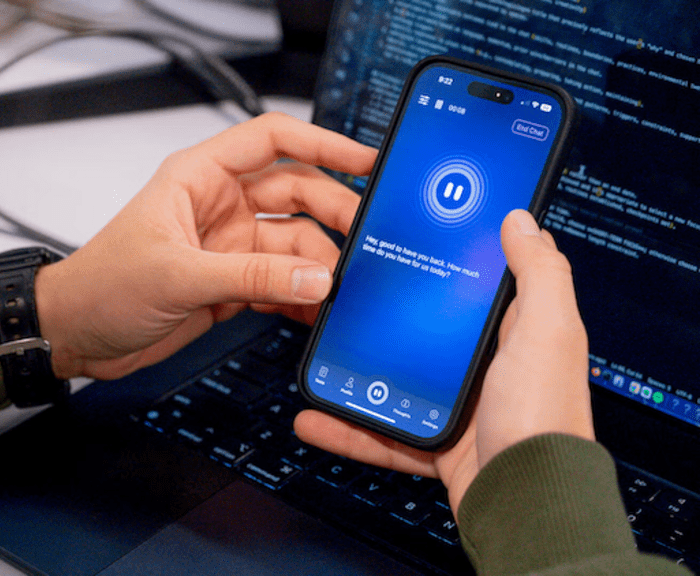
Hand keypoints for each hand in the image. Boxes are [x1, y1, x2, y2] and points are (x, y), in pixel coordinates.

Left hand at [35, 112, 375, 380]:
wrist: (74, 336)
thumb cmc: (100, 286)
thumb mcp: (177, 275)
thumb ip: (251, 275)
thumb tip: (315, 277)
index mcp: (200, 178)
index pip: (273, 140)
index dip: (323, 144)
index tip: (365, 161)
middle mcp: (220, 206)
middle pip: (297, 193)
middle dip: (334, 213)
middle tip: (365, 240)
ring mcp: (229, 247)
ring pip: (294, 244)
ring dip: (320, 266)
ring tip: (343, 289)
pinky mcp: (232, 285)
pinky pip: (282, 283)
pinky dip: (303, 297)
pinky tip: (319, 311)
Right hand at [294, 209, 593, 513]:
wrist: (526, 503)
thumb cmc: (545, 418)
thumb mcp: (549, 332)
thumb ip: (539, 273)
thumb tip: (522, 221)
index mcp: (518, 330)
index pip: (478, 281)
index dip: (449, 255)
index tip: (413, 235)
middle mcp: (490, 365)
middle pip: (426, 327)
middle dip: (387, 312)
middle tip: (348, 290)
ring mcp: (461, 404)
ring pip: (396, 377)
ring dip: (356, 368)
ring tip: (322, 349)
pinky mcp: (436, 440)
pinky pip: (382, 429)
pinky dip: (348, 426)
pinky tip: (318, 415)